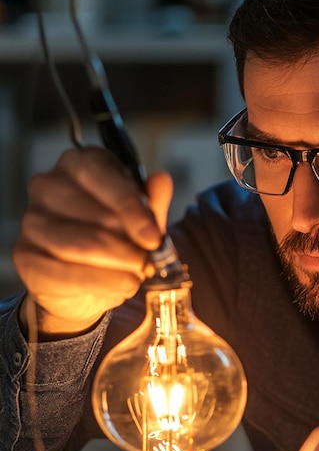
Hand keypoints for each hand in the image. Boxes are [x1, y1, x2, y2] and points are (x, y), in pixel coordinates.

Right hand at [13, 147, 172, 336]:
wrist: (89, 283)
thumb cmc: (116, 239)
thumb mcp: (141, 220)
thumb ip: (152, 201)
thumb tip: (161, 180)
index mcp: (80, 165)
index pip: (101, 174)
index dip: (131, 207)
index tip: (154, 236)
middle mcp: (49, 186)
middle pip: (96, 214)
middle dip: (131, 242)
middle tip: (149, 260)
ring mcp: (33, 220)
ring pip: (84, 244)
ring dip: (121, 264)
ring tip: (139, 273)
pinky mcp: (24, 256)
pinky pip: (68, 273)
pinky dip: (104, 283)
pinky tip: (123, 285)